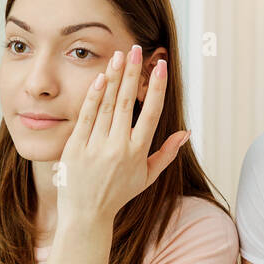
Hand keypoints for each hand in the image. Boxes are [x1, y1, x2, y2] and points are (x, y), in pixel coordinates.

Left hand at [55, 44, 188, 227]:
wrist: (86, 214)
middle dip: (133, 73)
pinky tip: (99, 77)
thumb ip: (167, 153)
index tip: (160, 66)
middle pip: (127, 103)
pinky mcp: (76, 146)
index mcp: (138, 153)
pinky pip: (86, 116)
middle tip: (137, 49)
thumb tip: (186, 133)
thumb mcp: (147, 176)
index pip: (151, 113)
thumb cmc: (118, 194)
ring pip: (107, 105)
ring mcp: (96, 147)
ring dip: (113, 77)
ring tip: (119, 55)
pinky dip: (93, 96)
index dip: (156, 88)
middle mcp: (118, 148)